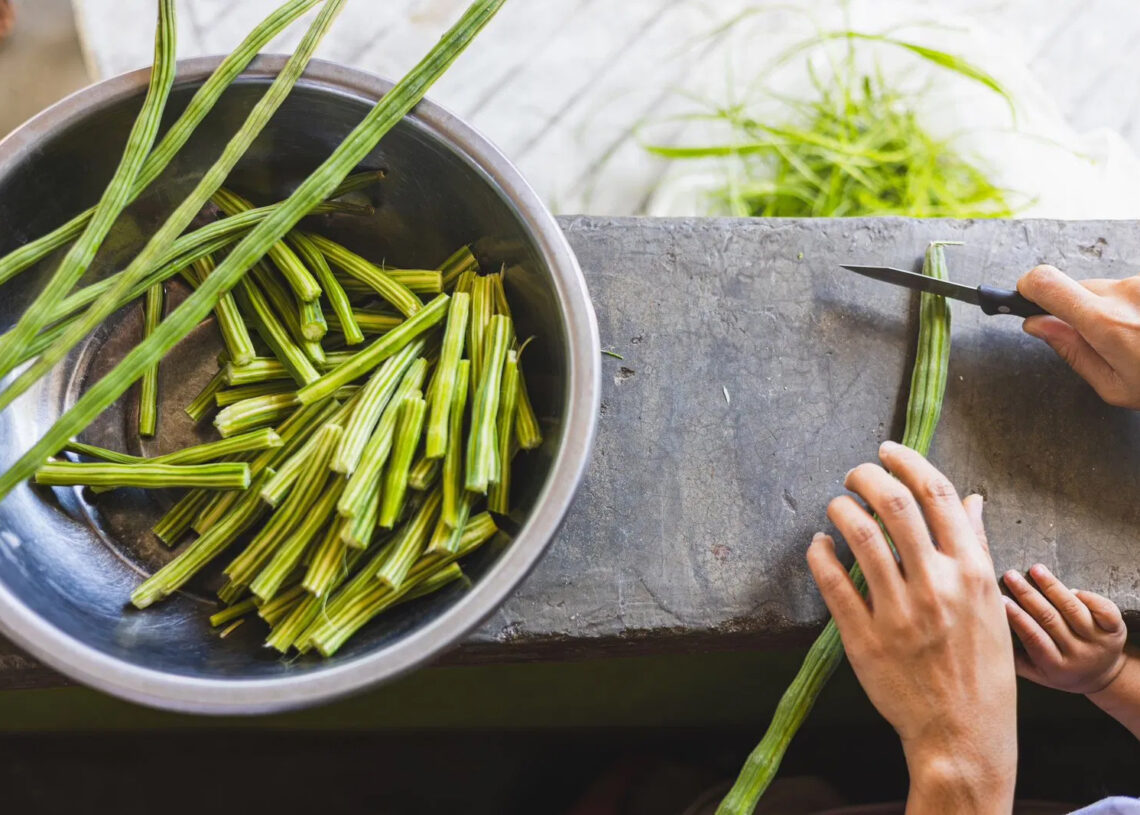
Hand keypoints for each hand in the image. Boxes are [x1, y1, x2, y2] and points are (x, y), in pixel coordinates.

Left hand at [807, 442, 1015, 813]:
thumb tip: (971, 500)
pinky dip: (820, 552)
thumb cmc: (980, 666)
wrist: (963, 732)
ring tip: (836, 506)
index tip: (887, 450)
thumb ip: (976, 548)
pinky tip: (819, 544)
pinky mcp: (863, 637)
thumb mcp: (990, 604)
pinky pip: (832, 580)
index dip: (907, 461)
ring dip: (840, 509)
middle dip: (867, 475)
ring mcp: (898, 612)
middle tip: (855, 473)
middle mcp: (935, 586)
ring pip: (858, 535)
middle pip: (894, 503)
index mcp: (971, 572)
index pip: (937, 494)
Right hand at [1001, 564, 1127, 693]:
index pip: (1034, 638)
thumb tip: (988, 636)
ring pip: (1073, 609)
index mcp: (1056, 666)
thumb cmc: (1062, 671)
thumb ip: (1015, 659)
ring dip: (1052, 586)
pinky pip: (1103, 608)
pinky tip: (1069, 587)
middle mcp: (1079, 654)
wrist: (1102, 676)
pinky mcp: (1116, 629)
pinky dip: (1086, 595)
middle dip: (1028, 594)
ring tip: (1035, 570)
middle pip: (1051, 619)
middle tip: (1011, 576)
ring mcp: (1099, 641)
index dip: (1017, 617)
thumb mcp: (1037, 674)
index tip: (1000, 599)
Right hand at [1017, 265, 1139, 408]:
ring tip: (1138, 341)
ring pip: (1108, 289)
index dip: (1028, 288)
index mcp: (1106, 323)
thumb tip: (1038, 325)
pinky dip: (1134, 309)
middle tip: (1098, 342)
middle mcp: (1126, 294)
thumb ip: (1071, 352)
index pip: (1046, 282)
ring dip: (1111, 311)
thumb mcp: (1115, 387)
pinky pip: (1133, 291)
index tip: (1025, 299)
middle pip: (1076, 287)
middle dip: (1076, 310)